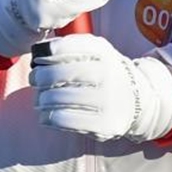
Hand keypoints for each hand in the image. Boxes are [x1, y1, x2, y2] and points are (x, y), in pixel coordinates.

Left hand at [29, 33, 171, 141]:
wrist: (137, 100)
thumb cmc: (106, 73)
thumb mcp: (98, 52)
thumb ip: (72, 47)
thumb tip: (39, 51)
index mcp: (104, 52)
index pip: (68, 47)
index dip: (48, 53)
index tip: (38, 58)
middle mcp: (108, 73)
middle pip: (60, 74)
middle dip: (39, 77)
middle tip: (34, 80)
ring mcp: (107, 100)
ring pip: (58, 98)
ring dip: (41, 99)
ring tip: (40, 100)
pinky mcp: (104, 124)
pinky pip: (64, 120)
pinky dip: (48, 117)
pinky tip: (47, 115)